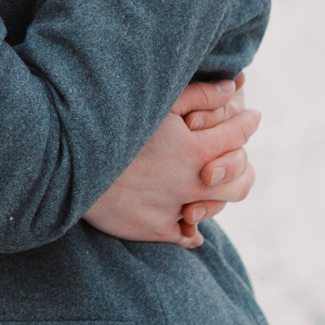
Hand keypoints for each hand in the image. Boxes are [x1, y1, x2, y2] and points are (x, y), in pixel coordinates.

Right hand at [83, 78, 259, 245]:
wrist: (72, 166)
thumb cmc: (116, 125)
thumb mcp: (159, 102)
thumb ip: (200, 95)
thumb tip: (233, 88)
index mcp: (196, 150)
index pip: (240, 135)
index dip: (249, 120)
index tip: (252, 114)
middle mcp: (192, 183)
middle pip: (240, 179)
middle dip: (244, 162)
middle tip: (236, 151)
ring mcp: (174, 209)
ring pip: (217, 208)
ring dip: (220, 194)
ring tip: (212, 180)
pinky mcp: (153, 229)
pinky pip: (186, 235)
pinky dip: (191, 228)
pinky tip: (188, 216)